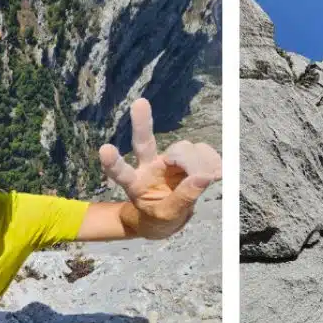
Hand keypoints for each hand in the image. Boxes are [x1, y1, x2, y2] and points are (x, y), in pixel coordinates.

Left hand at [98, 98, 221, 238]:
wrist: (167, 217)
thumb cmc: (160, 219)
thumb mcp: (168, 216)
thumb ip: (182, 199)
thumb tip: (203, 177)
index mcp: (136, 184)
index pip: (122, 173)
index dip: (113, 162)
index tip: (105, 149)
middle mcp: (148, 166)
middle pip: (144, 142)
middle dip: (141, 123)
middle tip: (139, 103)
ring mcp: (167, 159)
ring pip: (182, 149)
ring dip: (198, 162)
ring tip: (211, 178)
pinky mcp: (186, 158)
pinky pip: (201, 151)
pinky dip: (212, 160)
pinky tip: (218, 172)